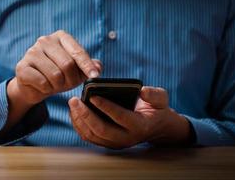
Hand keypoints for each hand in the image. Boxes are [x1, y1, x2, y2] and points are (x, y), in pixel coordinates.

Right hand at [6, 30, 101, 128]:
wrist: (34, 86)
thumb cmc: (59, 75)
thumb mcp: (77, 71)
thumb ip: (89, 66)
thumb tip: (98, 66)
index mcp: (61, 37)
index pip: (77, 52)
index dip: (87, 65)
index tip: (95, 76)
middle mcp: (45, 40)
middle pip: (67, 64)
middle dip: (71, 80)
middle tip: (68, 84)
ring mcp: (31, 52)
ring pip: (55, 75)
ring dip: (58, 86)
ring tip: (54, 84)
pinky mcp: (22, 67)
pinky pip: (42, 82)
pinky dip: (46, 89)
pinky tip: (43, 86)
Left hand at [69, 86, 189, 148]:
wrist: (155, 127)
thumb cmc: (155, 109)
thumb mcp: (161, 99)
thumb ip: (154, 94)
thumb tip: (142, 91)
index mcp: (139, 125)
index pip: (120, 117)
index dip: (106, 106)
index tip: (93, 95)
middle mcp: (126, 138)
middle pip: (101, 130)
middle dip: (85, 114)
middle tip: (74, 99)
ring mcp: (116, 143)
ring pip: (92, 135)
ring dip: (79, 120)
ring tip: (73, 104)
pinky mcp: (107, 144)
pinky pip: (89, 137)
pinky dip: (79, 126)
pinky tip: (75, 112)